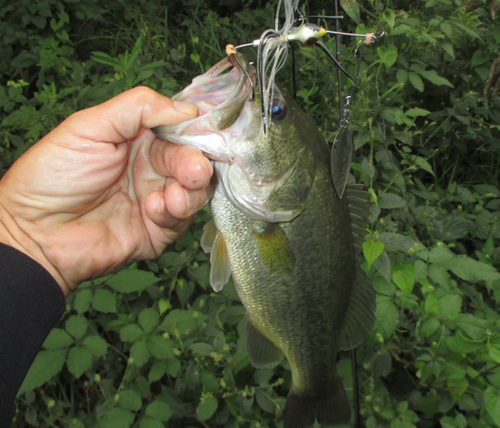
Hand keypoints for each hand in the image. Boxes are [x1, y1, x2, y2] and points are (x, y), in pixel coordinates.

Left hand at [0, 87, 212, 294]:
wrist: (37, 232)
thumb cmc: (55, 175)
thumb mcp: (90, 127)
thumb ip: (138, 108)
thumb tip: (187, 108)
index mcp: (137, 138)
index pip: (180, 128)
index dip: (197, 130)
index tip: (210, 132)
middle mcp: (151, 166)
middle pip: (192, 159)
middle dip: (195, 164)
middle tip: (194, 172)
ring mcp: (156, 197)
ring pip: (196, 190)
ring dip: (190, 191)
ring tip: (171, 196)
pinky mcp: (159, 229)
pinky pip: (182, 219)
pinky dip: (174, 212)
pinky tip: (151, 209)